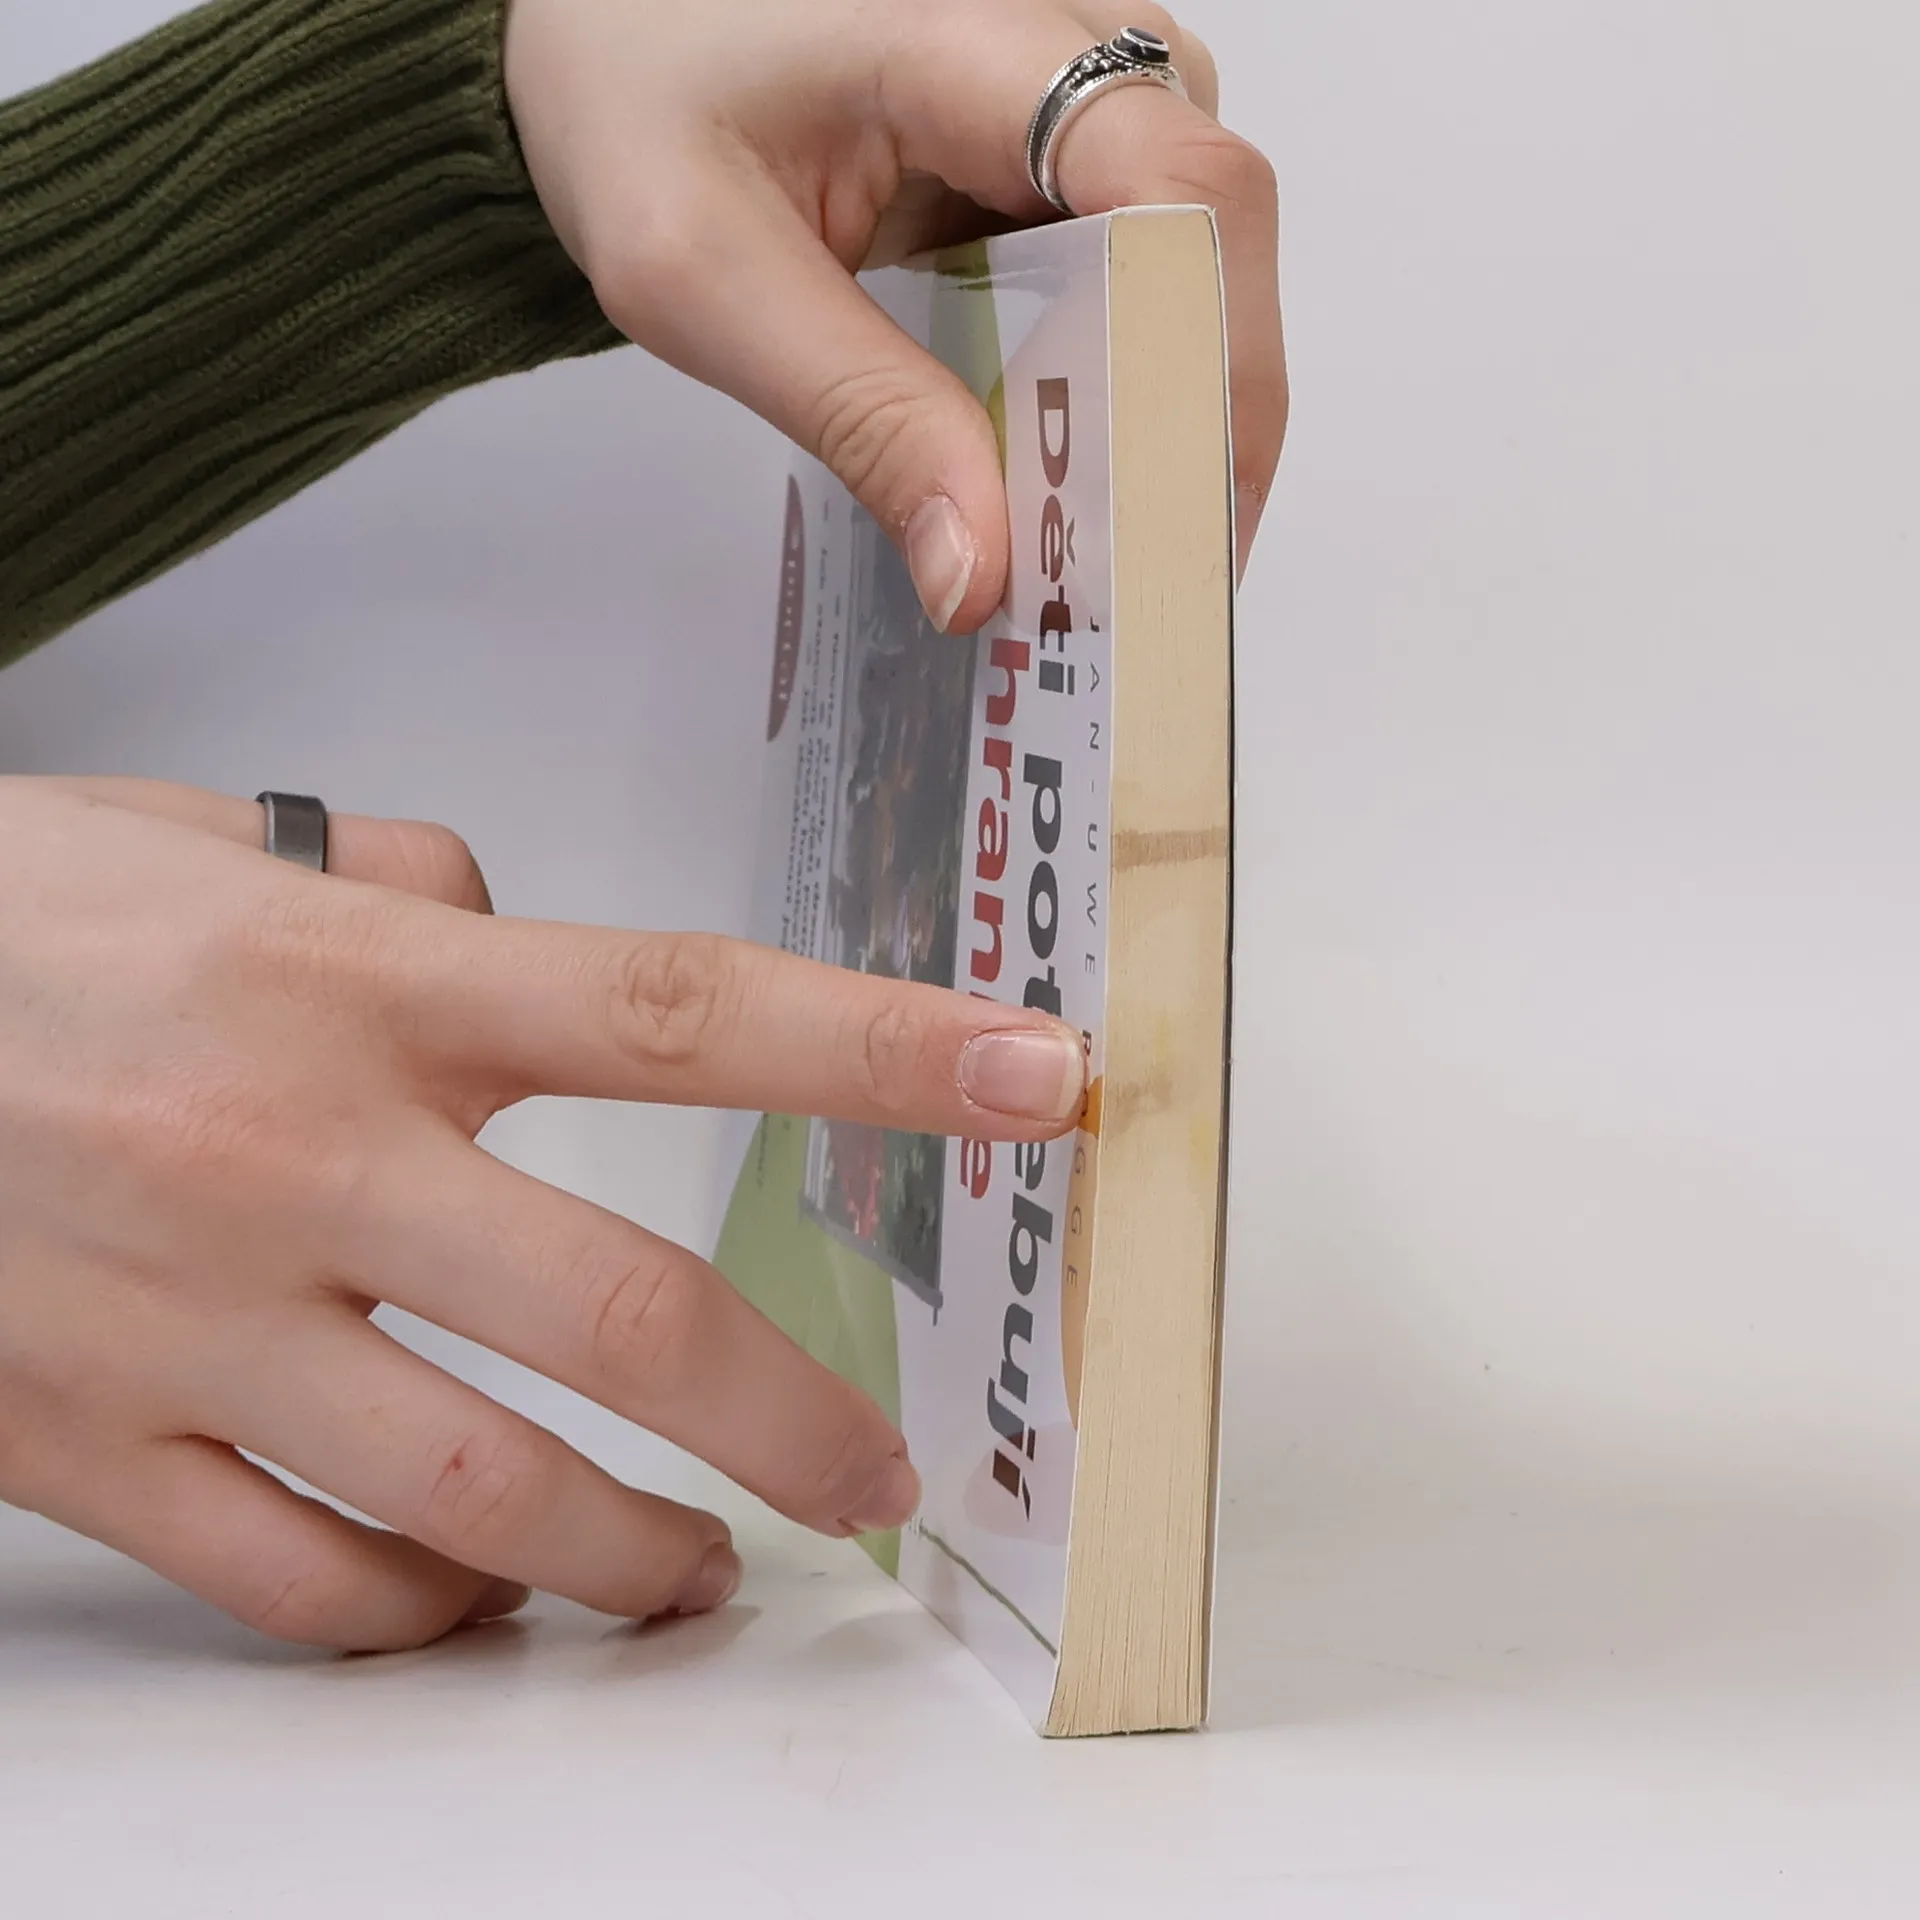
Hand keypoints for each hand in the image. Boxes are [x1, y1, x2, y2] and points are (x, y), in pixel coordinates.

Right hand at [0, 779, 1084, 1650]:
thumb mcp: (212, 846)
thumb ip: (397, 875)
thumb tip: (512, 907)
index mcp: (356, 988)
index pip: (678, 1012)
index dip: (880, 1051)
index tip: (1034, 1077)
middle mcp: (297, 1159)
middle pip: (620, 1311)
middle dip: (790, 1412)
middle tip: (880, 1471)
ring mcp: (191, 1323)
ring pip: (476, 1495)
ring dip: (631, 1553)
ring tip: (705, 1569)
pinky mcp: (83, 1446)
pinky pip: (302, 1580)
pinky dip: (425, 1608)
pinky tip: (482, 1594)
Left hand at [505, 0, 1285, 628]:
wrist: (609, 28)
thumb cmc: (638, 106)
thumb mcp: (705, 276)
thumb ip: (857, 415)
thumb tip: (982, 573)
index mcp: (970, 28)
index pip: (1174, 184)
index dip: (1214, 364)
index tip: (1187, 525)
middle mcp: (1065, 28)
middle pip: (1210, 236)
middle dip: (1190, 424)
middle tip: (1136, 588)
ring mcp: (1081, 78)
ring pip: (1192, 258)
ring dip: (1158, 408)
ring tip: (1101, 545)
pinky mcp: (1071, 132)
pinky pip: (1140, 262)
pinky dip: (1116, 376)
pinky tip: (1066, 462)